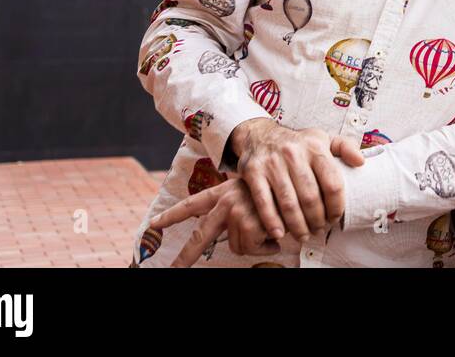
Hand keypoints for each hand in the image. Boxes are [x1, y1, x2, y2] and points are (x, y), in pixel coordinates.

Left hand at [149, 178, 279, 266]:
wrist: (301, 183)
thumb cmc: (278, 190)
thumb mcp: (253, 196)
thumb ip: (237, 211)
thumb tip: (232, 239)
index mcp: (223, 192)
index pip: (192, 204)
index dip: (172, 215)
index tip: (154, 224)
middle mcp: (226, 201)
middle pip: (200, 236)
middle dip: (184, 257)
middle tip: (172, 270)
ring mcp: (237, 212)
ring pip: (237, 246)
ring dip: (255, 243)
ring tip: (269, 229)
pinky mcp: (249, 223)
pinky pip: (251, 248)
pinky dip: (265, 246)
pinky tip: (275, 232)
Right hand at [228, 119, 365, 240]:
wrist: (260, 135)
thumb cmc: (297, 143)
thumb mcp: (323, 138)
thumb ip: (345, 147)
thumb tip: (361, 162)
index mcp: (315, 147)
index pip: (332, 183)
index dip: (336, 206)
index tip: (334, 218)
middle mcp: (294, 153)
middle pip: (310, 197)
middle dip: (317, 220)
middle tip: (318, 230)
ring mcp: (272, 163)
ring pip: (288, 203)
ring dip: (297, 225)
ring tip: (302, 235)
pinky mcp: (253, 172)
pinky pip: (264, 202)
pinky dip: (272, 221)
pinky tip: (279, 233)